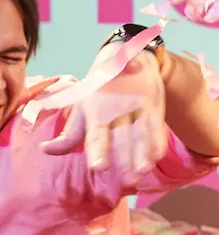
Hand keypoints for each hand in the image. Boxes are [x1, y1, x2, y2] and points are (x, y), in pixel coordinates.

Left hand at [40, 44, 167, 186]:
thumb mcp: (82, 108)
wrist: (127, 55)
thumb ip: (69, 135)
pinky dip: (158, 142)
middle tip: (128, 180)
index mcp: (95, 109)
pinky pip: (157, 126)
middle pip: (122, 137)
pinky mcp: (154, 105)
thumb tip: (44, 150)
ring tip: (144, 170)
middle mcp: (117, 108)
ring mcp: (138, 106)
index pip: (97, 134)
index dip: (98, 150)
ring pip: (142, 133)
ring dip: (144, 153)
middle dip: (125, 159)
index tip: (99, 166)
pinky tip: (157, 157)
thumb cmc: (100, 91)